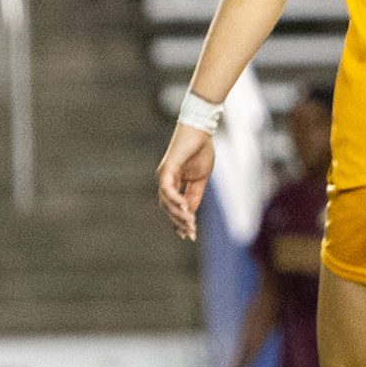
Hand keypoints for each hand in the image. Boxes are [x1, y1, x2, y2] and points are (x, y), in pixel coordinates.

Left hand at [157, 125, 215, 240]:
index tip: (189, 235)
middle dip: (179, 222)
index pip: (175, 207)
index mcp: (174, 183)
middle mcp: (166, 181)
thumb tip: (189, 212)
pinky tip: (184, 208)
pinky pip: (168, 189)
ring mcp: (164, 175)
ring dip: (178, 214)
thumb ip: (194, 195)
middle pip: (168, 208)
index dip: (181, 221)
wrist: (201, 131)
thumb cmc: (201, 151)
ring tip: (190, 224)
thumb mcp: (201, 179)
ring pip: (166, 201)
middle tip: (190, 234)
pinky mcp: (167, 169)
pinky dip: (175, 200)